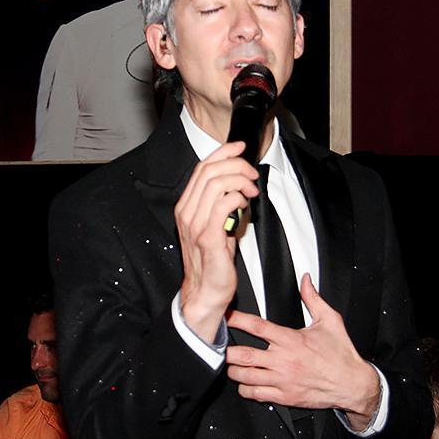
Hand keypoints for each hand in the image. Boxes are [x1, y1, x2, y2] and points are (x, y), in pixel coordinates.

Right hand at [176, 141, 258, 342]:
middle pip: (209, 171)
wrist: (205, 292)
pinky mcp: (208, 237)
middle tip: (251, 175)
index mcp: (186, 206)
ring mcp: (195, 224)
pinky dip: (238, 199)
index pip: (202, 168)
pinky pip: (223, 205)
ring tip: (251, 190)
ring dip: (239, 181)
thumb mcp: (216, 225)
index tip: (239, 147)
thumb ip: (222, 204)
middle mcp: (187, 212)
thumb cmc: (212, 261)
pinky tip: (245, 205)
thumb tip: (240, 185)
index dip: (222, 152)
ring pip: (216, 183)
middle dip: (236, 165)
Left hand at [226, 274, 380, 430]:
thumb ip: (313, 298)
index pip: (257, 326)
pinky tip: (245, 383)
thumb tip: (305, 280)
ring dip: (234, 370)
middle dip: (227, 351)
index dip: (237, 320)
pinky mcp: (284, 396)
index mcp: (291, 340)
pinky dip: (245, 389)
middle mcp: (283, 360)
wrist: (352, 384)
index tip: (226, 317)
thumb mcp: (330, 320)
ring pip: (245, 376)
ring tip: (231, 364)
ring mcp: (282, 380)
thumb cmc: (341, 355)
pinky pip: (255, 394)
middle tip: (219, 347)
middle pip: (243, 355)